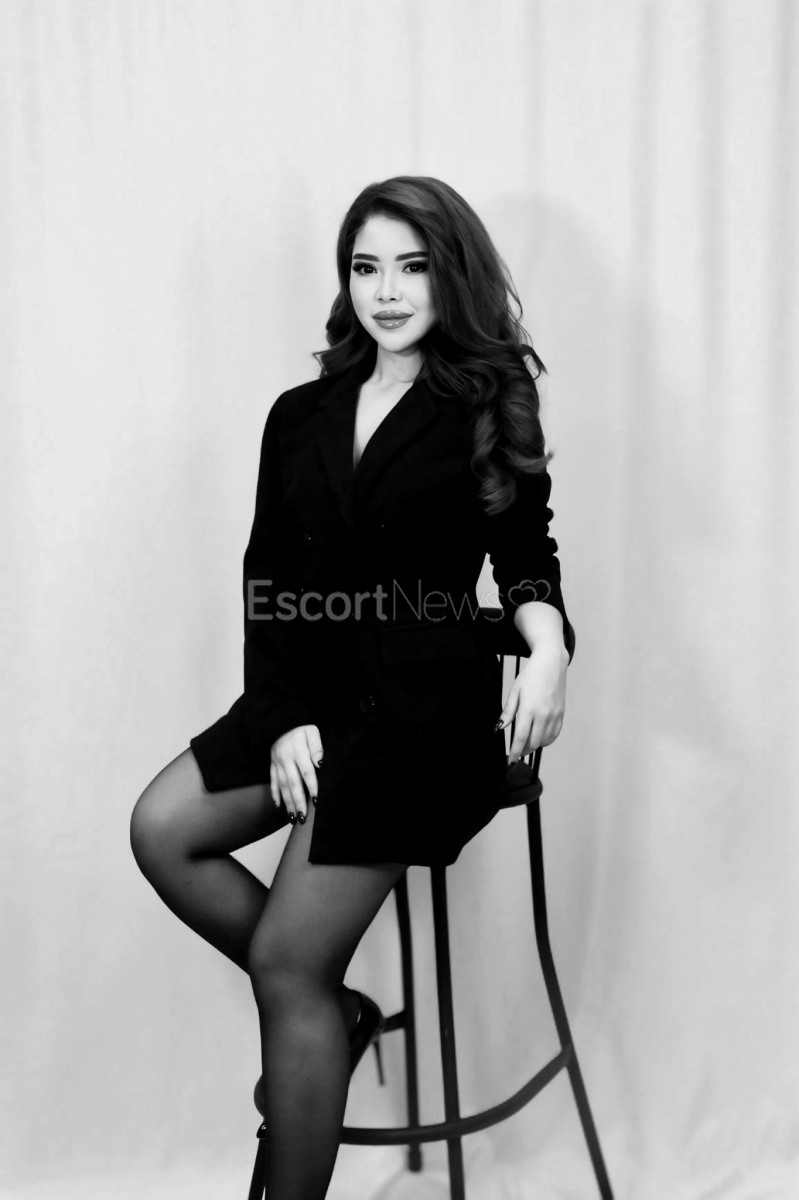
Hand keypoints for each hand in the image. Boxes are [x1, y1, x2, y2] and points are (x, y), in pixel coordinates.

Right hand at [270, 724, 323, 821]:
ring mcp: (277, 763)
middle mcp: (285, 758)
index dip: (312, 787)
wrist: (280, 722)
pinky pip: (272, 781)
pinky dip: (275, 794)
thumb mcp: (312, 732)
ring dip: (288, 802)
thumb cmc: (301, 729)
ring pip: (282, 786)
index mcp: (298, 751)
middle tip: (303, 817)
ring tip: (293, 817)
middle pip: (293, 783)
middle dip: (299, 801)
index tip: (316, 801)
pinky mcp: (271, 765)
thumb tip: (320, 764)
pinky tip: (278, 806)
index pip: (307, 772)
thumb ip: (317, 747)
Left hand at [497, 645, 567, 760]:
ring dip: (534, 746)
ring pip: (544, 741)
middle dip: (523, 751)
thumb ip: (508, 712)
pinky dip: (546, 740)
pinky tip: (538, 737)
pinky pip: (554, 734)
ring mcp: (554, 715)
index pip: (521, 737)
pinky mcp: (561, 714)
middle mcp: (544, 714)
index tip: (509, 761)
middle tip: (515, 752)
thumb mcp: (515, 691)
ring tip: (525, 744)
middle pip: (533, 743)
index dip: (514, 752)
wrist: (551, 663)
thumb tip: (499, 728)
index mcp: (529, 708)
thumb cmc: (531, 675)